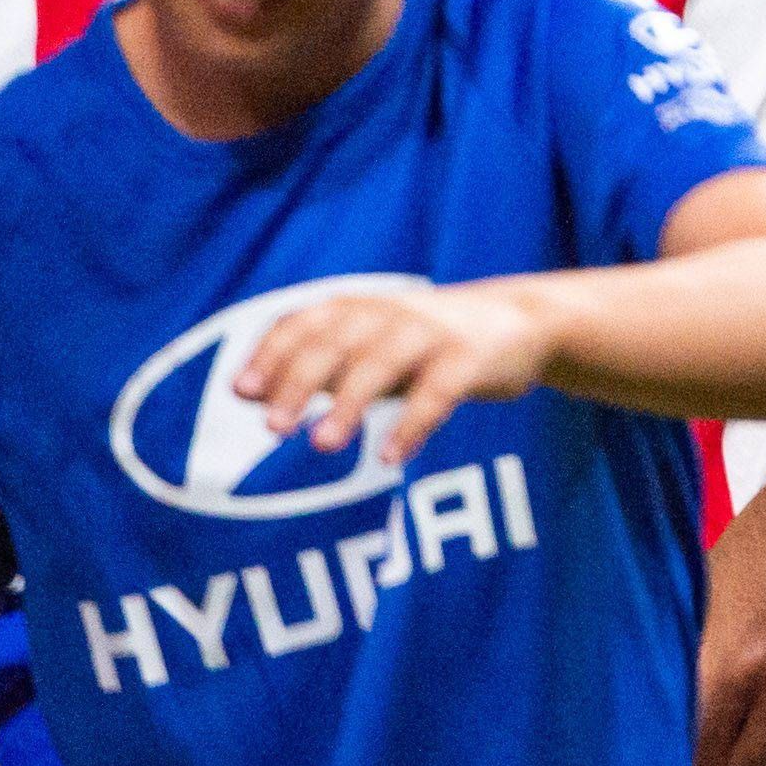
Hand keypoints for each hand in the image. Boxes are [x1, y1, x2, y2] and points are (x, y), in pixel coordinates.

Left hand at [236, 279, 555, 473]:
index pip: (305, 322)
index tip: (242, 391)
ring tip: (323, 444)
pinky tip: (390, 457)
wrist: (522, 320)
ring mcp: (433, 333)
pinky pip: (439, 390)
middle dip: (301, 380)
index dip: (272, 353)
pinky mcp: (472, 358)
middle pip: (337, 341)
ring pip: (384, 361)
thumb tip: (244, 389)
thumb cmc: (426, 343)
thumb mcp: (367, 347)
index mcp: (359, 308)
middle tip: (273, 428)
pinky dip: (413, 422)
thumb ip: (313, 365)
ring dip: (350, 401)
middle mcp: (390, 313)